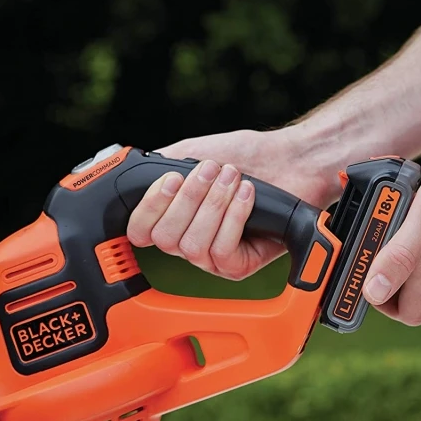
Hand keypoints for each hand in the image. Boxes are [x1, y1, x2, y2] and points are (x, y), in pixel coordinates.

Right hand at [126, 127, 339, 279]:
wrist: (291, 161)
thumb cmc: (248, 156)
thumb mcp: (193, 153)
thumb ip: (160, 166)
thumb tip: (129, 173)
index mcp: (174, 219)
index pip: (140, 232)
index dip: (149, 208)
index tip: (171, 180)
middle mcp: (190, 242)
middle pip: (165, 239)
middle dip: (188, 199)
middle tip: (211, 170)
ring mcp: (213, 258)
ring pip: (192, 246)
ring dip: (214, 205)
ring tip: (232, 177)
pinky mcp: (239, 267)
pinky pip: (222, 251)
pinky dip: (234, 218)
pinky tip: (246, 195)